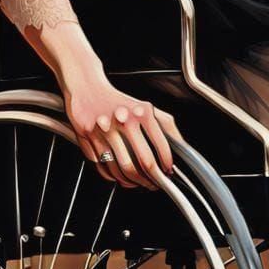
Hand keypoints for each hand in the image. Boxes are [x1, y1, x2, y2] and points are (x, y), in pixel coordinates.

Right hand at [64, 78, 180, 189]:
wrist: (87, 86)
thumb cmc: (118, 100)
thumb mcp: (145, 107)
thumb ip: (165, 124)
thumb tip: (180, 146)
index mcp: (141, 112)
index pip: (159, 146)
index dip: (166, 163)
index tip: (167, 171)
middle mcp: (123, 120)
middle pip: (142, 162)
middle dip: (152, 178)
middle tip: (156, 183)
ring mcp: (105, 130)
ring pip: (122, 169)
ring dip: (134, 182)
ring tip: (140, 182)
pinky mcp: (88, 138)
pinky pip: (103, 167)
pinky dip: (114, 178)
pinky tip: (121, 177)